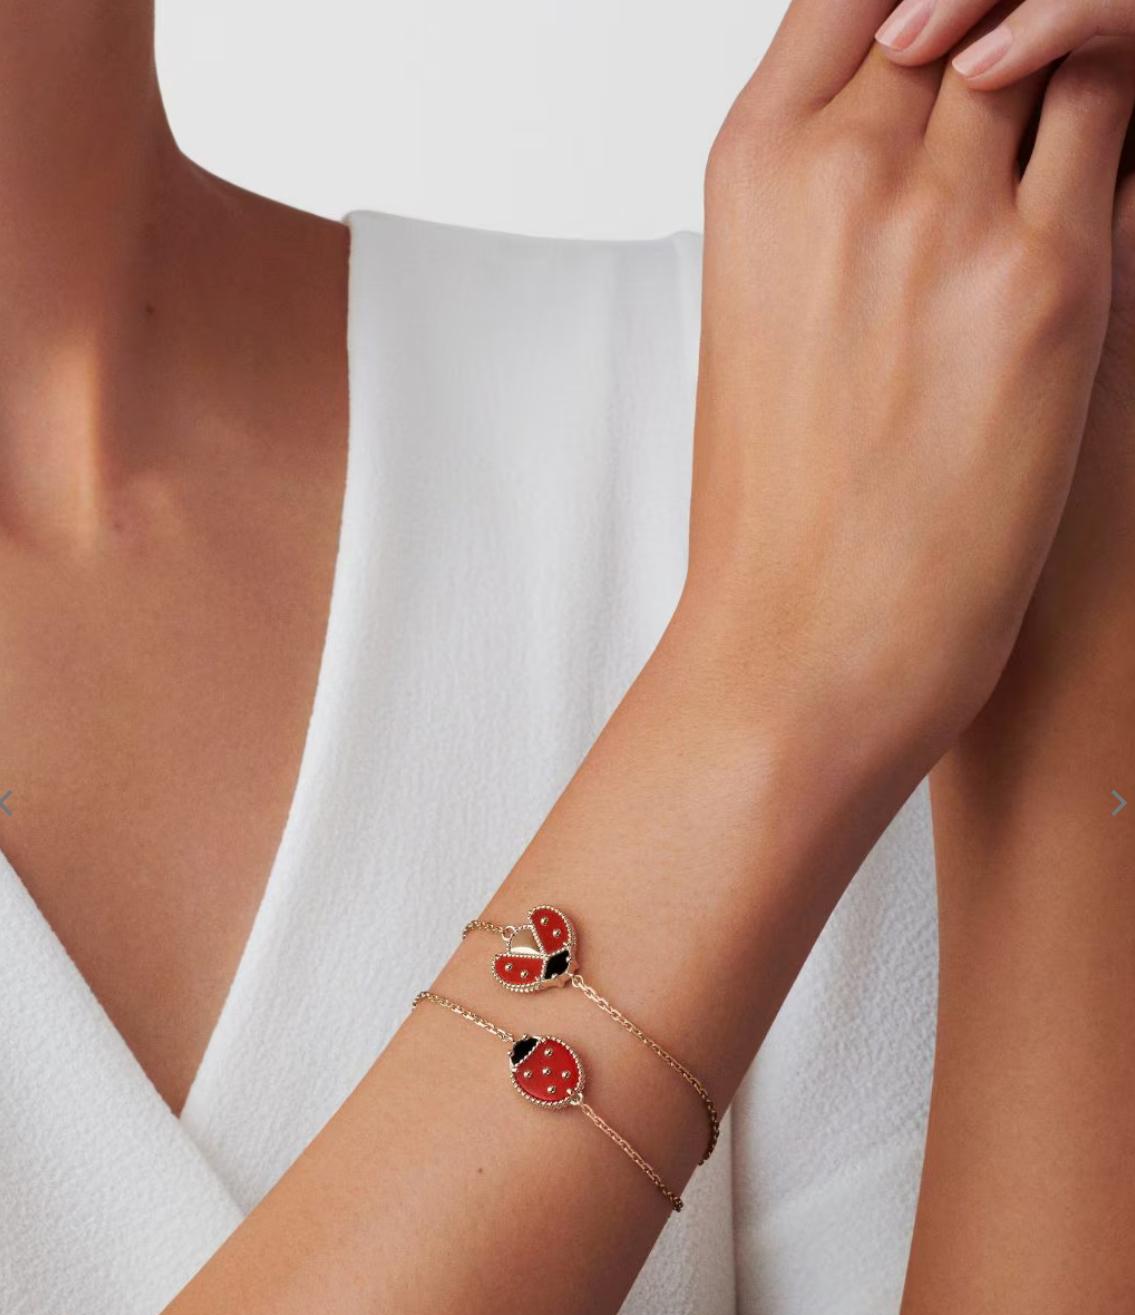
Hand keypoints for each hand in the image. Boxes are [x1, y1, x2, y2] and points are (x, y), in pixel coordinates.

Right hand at [684, 11, 1134, 788]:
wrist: (807, 644)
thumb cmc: (780, 505)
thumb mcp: (764, 312)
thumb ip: (828, 193)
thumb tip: (919, 116)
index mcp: (754, 169)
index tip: (959, 34)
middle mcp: (844, 165)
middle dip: (1005, 30)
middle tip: (1024, 107)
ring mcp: (947, 216)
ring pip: (1054, 45)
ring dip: (1073, 69)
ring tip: (1067, 137)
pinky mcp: (1052, 283)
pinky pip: (1118, 128)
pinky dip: (1118, 133)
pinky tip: (1101, 191)